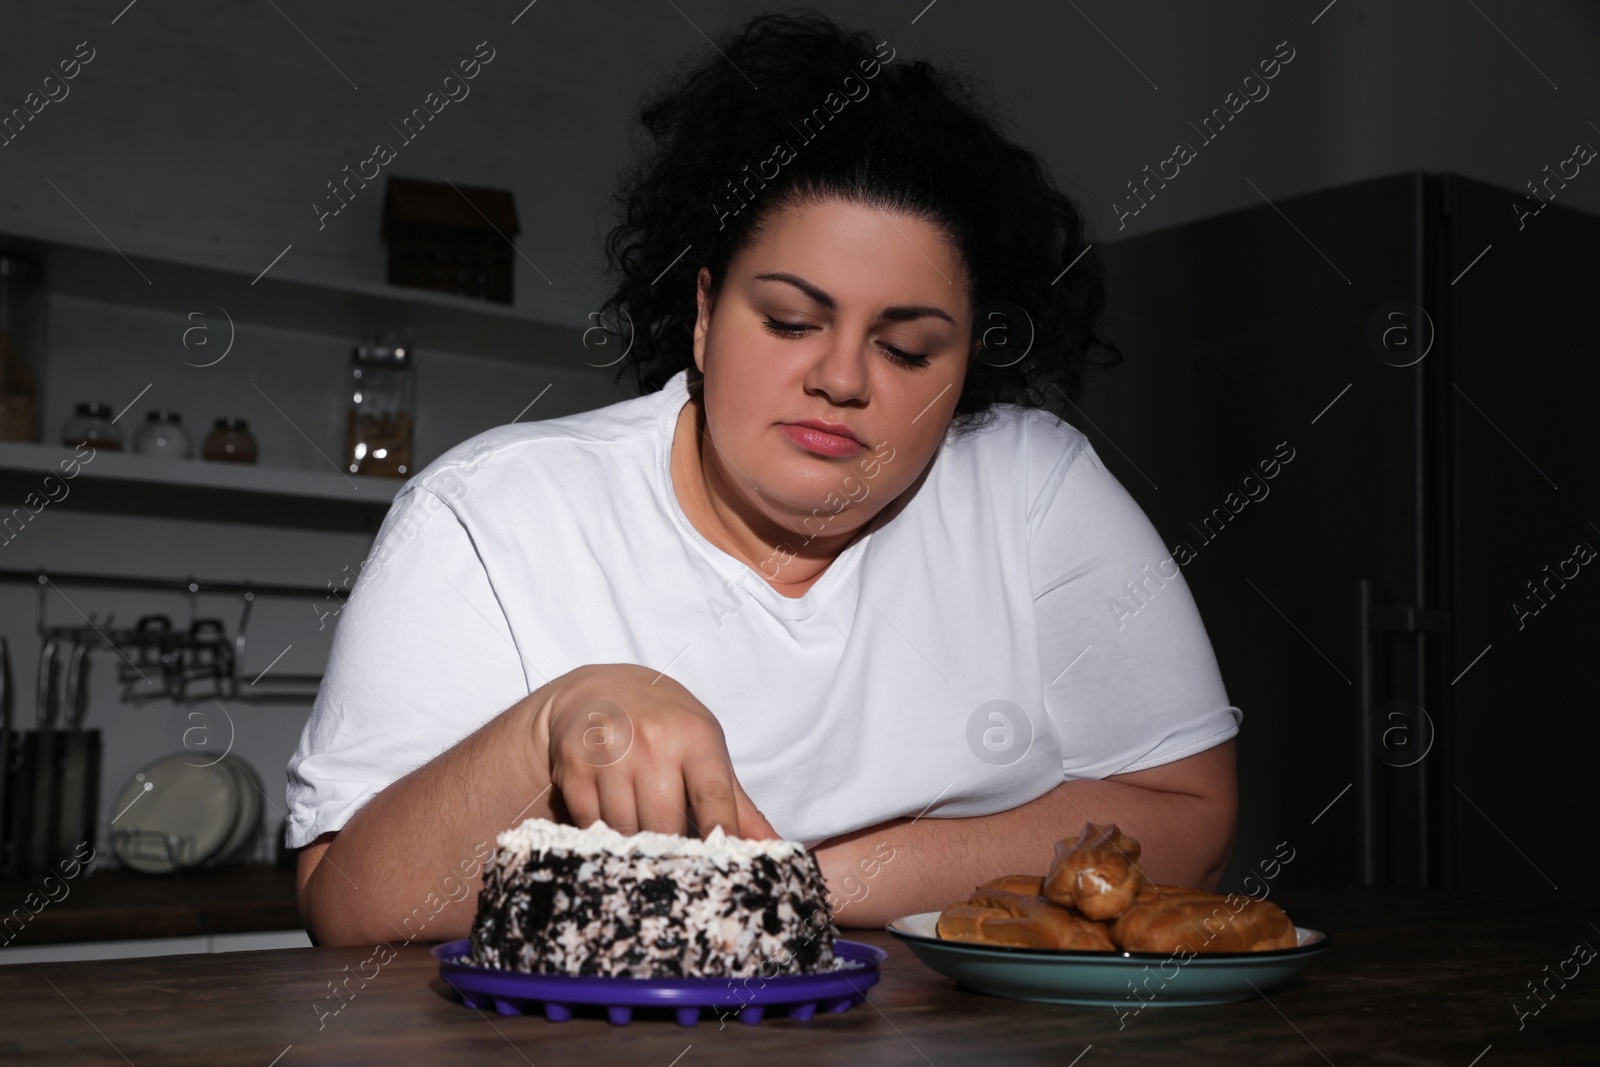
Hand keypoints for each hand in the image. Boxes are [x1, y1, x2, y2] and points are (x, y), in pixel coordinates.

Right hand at [539, 663, 778, 840]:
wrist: (599, 691)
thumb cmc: (666, 726)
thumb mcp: (706, 749)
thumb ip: (736, 804)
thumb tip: (774, 849)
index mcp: (696, 738)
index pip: (714, 797)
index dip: (720, 834)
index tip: (723, 864)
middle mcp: (653, 742)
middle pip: (666, 825)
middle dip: (670, 848)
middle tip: (670, 853)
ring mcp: (611, 754)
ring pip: (626, 830)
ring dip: (633, 841)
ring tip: (637, 825)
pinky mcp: (574, 767)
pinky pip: (591, 825)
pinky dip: (601, 832)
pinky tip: (607, 813)